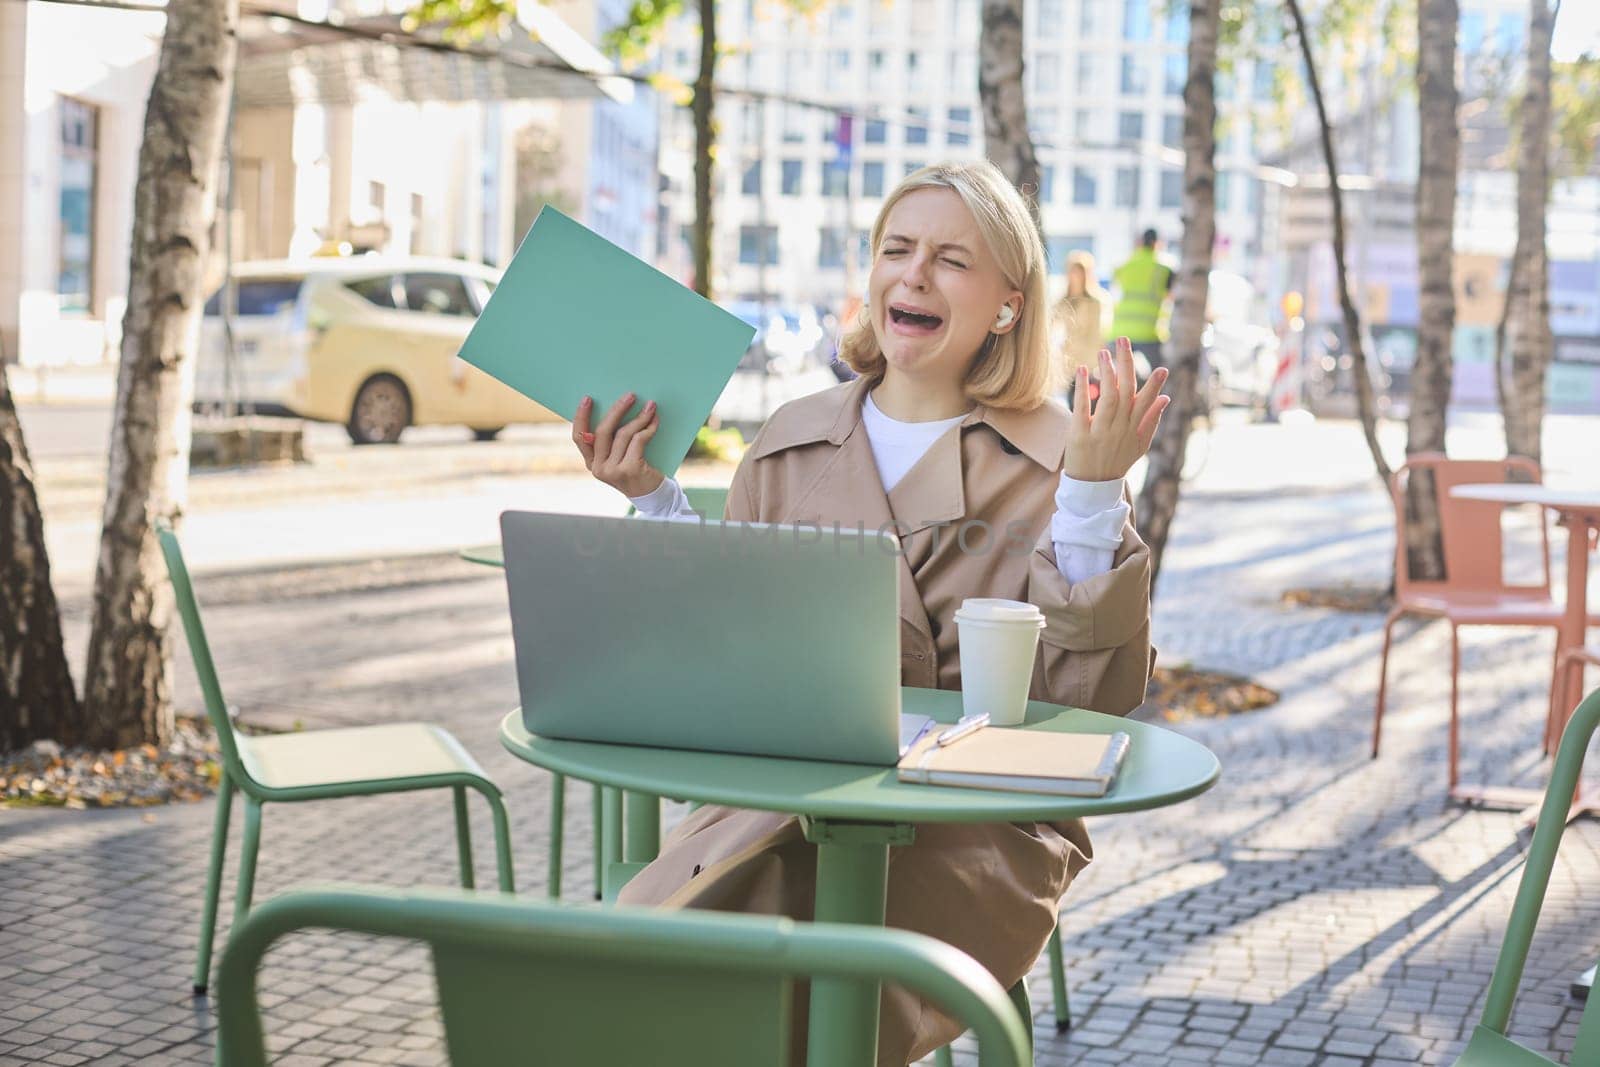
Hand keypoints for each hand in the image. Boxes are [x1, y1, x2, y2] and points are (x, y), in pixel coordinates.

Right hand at [573, 392, 664, 497]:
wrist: (652, 494)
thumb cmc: (635, 469)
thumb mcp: (618, 456)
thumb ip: (611, 440)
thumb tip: (618, 407)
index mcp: (591, 462)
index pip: (579, 437)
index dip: (581, 417)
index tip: (588, 398)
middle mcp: (598, 468)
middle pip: (602, 431)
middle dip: (617, 410)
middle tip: (630, 395)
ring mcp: (612, 471)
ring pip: (623, 434)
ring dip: (639, 417)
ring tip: (650, 407)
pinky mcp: (630, 470)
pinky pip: (638, 440)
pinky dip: (648, 428)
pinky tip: (654, 421)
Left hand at [1063, 337, 1169, 480]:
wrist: (1093, 486)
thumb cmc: (1117, 461)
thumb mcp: (1140, 445)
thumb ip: (1151, 420)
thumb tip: (1166, 398)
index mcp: (1135, 429)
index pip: (1146, 402)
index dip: (1155, 386)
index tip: (1163, 369)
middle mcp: (1120, 428)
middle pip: (1126, 391)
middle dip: (1126, 364)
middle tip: (1123, 340)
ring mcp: (1100, 431)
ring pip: (1107, 396)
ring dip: (1107, 371)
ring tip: (1104, 351)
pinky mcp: (1080, 434)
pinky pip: (1082, 408)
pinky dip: (1082, 389)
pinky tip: (1082, 370)